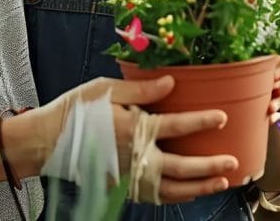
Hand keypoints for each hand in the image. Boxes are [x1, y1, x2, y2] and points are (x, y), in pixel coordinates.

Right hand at [33, 76, 236, 202]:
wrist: (46, 141)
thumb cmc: (74, 110)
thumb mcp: (105, 89)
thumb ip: (141, 89)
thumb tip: (171, 82)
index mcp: (133, 128)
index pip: (175, 126)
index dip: (201, 122)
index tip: (222, 117)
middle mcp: (134, 156)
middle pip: (180, 166)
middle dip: (209, 165)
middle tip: (233, 163)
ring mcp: (129, 175)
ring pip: (171, 188)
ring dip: (199, 186)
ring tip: (221, 182)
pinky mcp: (123, 186)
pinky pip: (155, 196)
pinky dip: (176, 196)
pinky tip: (190, 192)